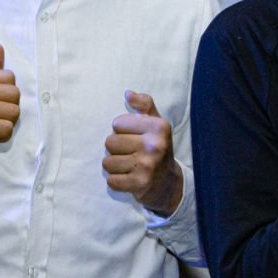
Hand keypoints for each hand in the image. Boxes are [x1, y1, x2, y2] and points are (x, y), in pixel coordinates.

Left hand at [103, 90, 183, 214]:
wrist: (169, 184)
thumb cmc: (158, 149)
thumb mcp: (156, 125)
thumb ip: (144, 105)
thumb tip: (127, 93)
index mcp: (158, 127)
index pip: (117, 123)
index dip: (121, 131)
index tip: (134, 138)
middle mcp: (155, 145)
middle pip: (109, 142)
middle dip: (115, 150)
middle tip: (130, 155)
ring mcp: (148, 165)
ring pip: (107, 162)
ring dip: (114, 166)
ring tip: (128, 167)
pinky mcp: (140, 184)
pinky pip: (111, 180)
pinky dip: (116, 181)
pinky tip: (128, 179)